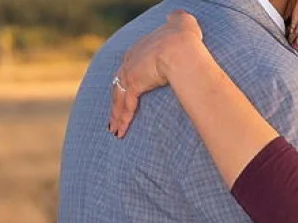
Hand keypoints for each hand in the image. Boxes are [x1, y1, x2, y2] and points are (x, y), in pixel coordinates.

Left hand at [109, 11, 205, 138]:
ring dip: (117, 116)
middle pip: (119, 86)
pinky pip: (126, 106)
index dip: (125, 84)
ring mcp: (130, 74)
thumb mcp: (181, 22)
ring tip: (115, 131)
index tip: (125, 93)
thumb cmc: (183, 36)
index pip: (127, 70)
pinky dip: (122, 120)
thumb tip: (176, 16)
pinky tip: (120, 131)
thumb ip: (176, 20)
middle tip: (114, 117)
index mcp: (138, 50)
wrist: (180, 47)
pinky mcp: (133, 85)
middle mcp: (130, 62)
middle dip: (116, 104)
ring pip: (119, 99)